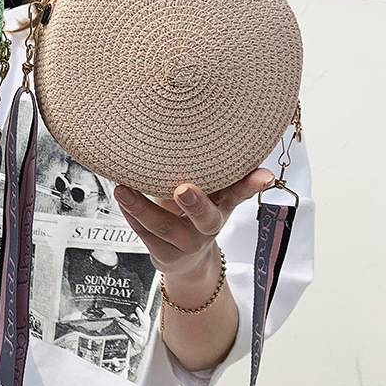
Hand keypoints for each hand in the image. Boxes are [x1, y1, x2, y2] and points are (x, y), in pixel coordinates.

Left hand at [113, 168, 275, 280]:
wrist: (186, 258)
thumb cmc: (193, 207)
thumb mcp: (209, 189)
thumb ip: (212, 166)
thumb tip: (220, 127)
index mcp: (223, 205)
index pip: (241, 193)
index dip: (252, 184)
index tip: (263, 175)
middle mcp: (210, 226)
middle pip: (207, 219)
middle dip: (196, 204)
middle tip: (182, 189)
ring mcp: (189, 244)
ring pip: (166, 228)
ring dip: (142, 208)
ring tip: (123, 189)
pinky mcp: (166, 255)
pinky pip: (146, 236)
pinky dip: (132, 216)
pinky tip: (122, 200)